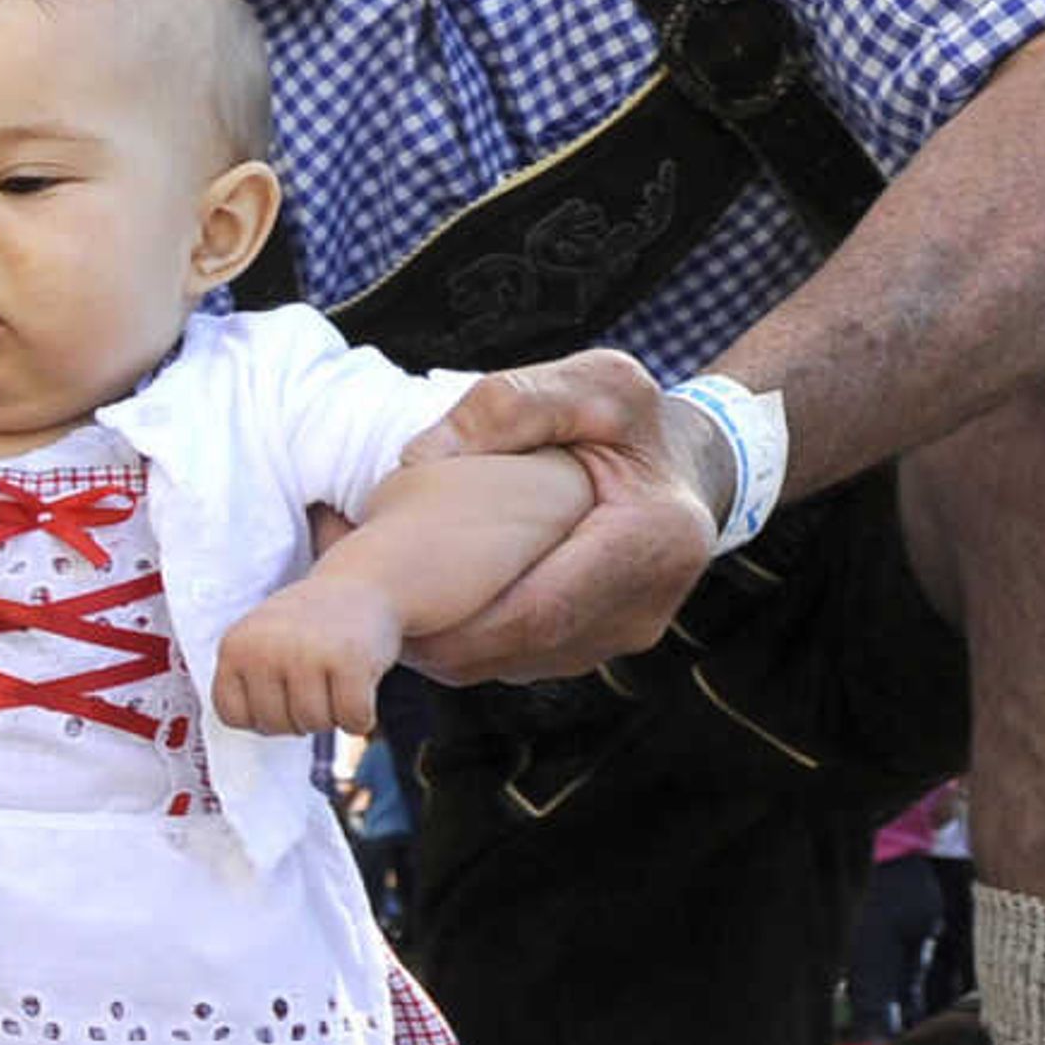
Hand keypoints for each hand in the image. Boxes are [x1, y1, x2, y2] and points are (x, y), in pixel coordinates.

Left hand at [213, 576, 403, 735]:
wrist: (360, 587)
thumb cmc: (305, 628)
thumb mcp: (258, 643)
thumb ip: (243, 683)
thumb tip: (248, 734)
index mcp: (234, 646)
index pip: (232, 716)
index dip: (260, 716)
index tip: (278, 694)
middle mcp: (265, 647)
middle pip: (274, 725)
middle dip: (297, 716)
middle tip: (312, 682)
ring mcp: (307, 652)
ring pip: (314, 723)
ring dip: (331, 714)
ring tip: (333, 678)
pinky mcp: (350, 660)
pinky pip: (352, 720)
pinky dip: (360, 717)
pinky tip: (360, 687)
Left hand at [393, 348, 712, 682]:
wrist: (685, 468)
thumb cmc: (632, 421)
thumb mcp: (591, 381)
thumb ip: (510, 403)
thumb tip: (419, 456)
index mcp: (652, 539)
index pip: (541, 609)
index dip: (458, 619)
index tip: (387, 602)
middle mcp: (643, 607)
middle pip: (519, 647)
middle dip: (434, 637)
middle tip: (359, 611)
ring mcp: (621, 637)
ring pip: (513, 662)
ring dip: (442, 644)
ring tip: (377, 607)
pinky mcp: (596, 647)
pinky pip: (520, 659)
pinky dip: (465, 640)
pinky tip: (420, 606)